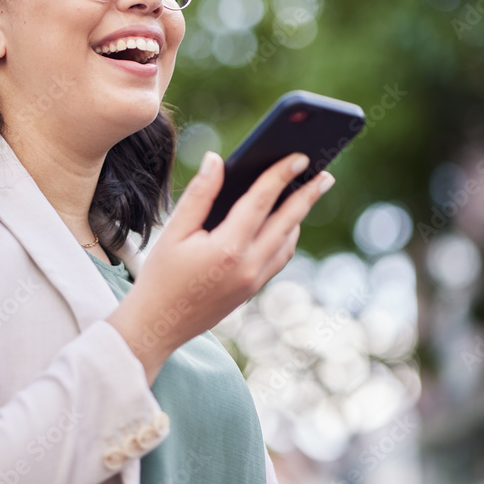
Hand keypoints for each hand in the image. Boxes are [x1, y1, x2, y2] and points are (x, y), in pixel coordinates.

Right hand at [105, 150, 334, 383]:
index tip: (299, 157)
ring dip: (299, 216)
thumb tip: (216, 159)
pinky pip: (280, 258)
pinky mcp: (253, 291)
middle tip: (325, 173)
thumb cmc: (160, 276)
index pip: (262, 201)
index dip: (281, 175)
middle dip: (308, 195)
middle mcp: (248, 266)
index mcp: (227, 248)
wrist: (158, 326)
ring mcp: (254, 281)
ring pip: (288, 242)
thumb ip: (200, 194)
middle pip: (288, 222)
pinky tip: (284, 222)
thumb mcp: (173, 231)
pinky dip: (287, 236)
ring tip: (307, 193)